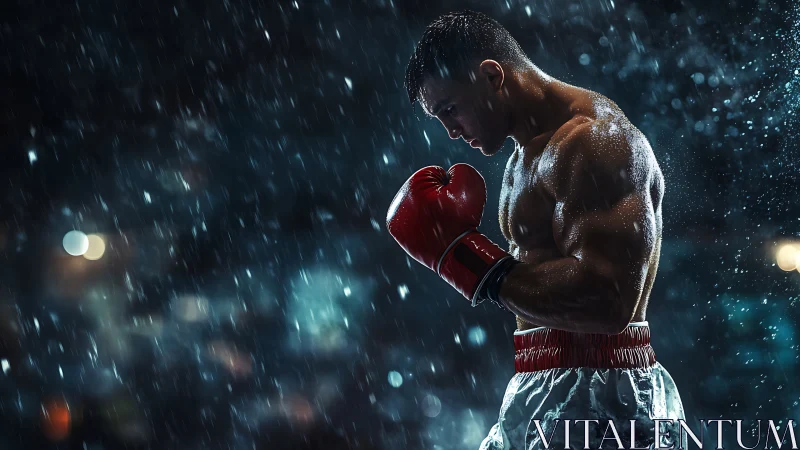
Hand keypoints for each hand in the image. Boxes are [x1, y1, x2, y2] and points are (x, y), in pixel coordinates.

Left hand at [386, 163, 511, 303]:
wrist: (457, 254)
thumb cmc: (463, 219)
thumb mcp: (471, 184)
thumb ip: (459, 169)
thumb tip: (447, 174)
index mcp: (414, 185)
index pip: (434, 174)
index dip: (449, 185)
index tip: (452, 202)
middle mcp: (399, 199)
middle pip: (422, 187)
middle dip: (435, 195)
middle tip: (447, 213)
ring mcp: (395, 215)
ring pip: (416, 202)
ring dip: (427, 208)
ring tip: (439, 222)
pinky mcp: (396, 229)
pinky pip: (410, 216)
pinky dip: (419, 220)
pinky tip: (430, 228)